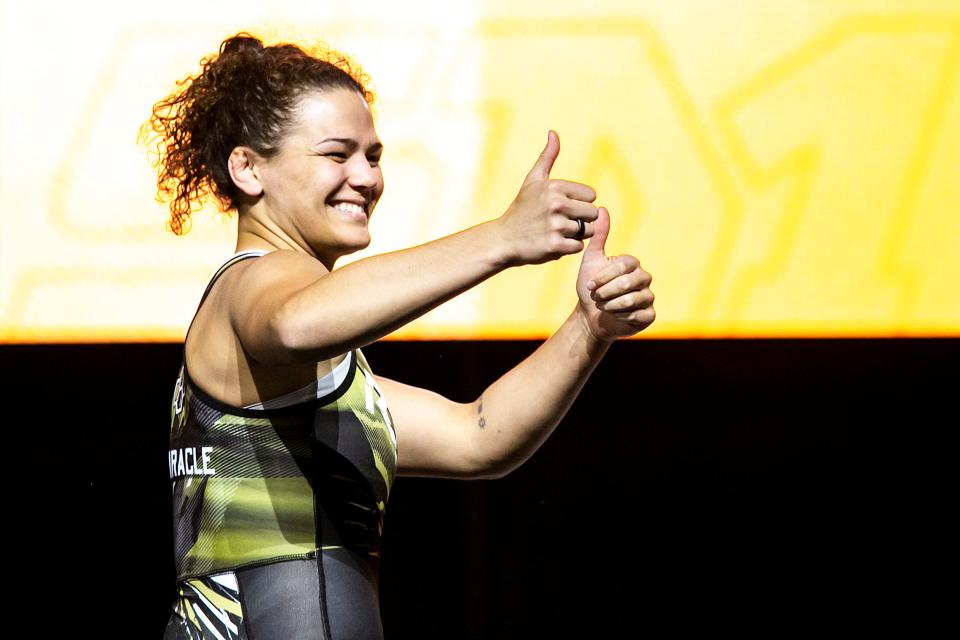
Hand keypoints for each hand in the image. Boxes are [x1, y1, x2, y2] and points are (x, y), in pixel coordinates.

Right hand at [494, 130, 599, 265]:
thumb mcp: (532, 180)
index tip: (563, 207)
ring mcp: (556, 226)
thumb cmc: (521, 209)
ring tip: (556, 232)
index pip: (591, 195)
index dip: (580, 203)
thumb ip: (547, 157)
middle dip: (581, 219)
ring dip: (575, 234)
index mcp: (555, 187)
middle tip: (560, 222)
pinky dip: (568, 247)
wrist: (503, 239)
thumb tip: (553, 133)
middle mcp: (557, 204)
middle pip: (593, 214)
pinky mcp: (555, 246)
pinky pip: (578, 247)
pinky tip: (553, 243)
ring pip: (587, 231)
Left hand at [575, 207, 654, 341]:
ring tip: (602, 306)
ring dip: (610, 305)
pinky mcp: (649, 315)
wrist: (590, 315)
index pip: (622, 266)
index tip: (590, 285)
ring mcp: (648, 296)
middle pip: (628, 283)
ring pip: (632, 299)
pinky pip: (637, 315)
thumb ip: (598, 237)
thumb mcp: (591, 261)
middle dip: (606, 292)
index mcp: (632, 264)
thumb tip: (602, 208)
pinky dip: (620, 316)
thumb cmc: (591, 287)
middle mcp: (644, 278)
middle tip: (596, 297)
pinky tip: (614, 316)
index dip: (604, 277)